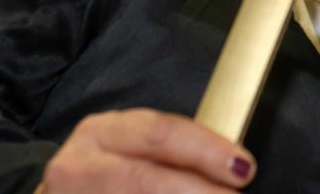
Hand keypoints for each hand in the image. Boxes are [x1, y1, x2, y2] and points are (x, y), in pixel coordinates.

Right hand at [38, 109, 255, 193]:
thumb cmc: (107, 178)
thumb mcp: (132, 154)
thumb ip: (174, 156)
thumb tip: (235, 167)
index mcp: (101, 133)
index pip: (160, 133)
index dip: (205, 150)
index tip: (242, 167)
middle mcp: (77, 166)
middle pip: (145, 178)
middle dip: (198, 191)